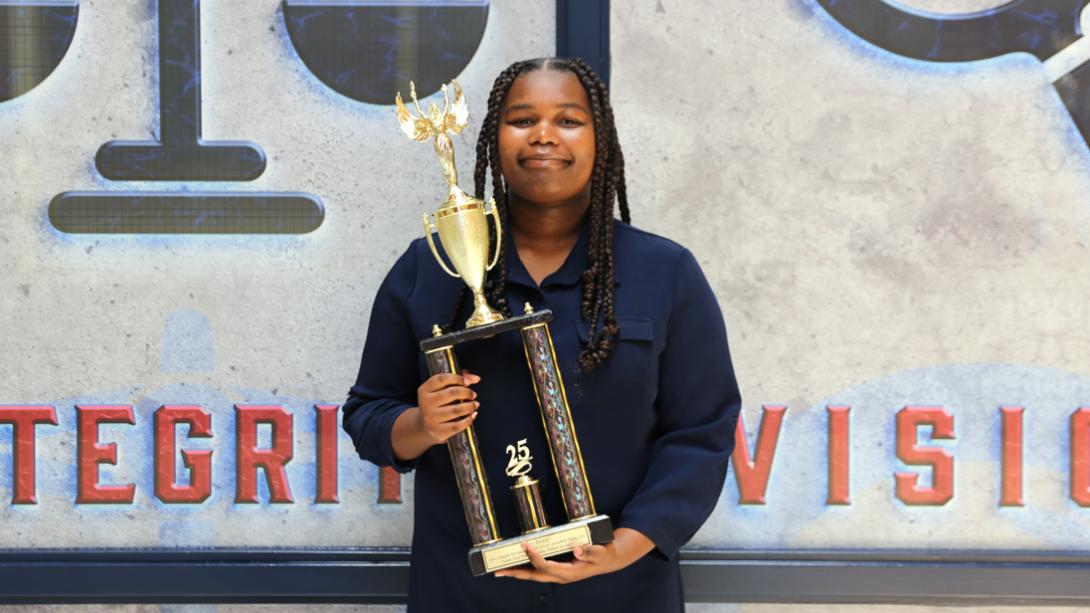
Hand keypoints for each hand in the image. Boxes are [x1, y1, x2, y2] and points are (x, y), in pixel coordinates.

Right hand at [391, 370, 479, 461]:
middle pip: (452, 393)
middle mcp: (425, 403)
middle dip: (467, 393)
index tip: (468, 382)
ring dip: (470, 406)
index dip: (458, 378)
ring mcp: (430, 418)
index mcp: (424, 390)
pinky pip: (457, 425)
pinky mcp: (437, 431)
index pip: (442, 379)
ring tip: (474, 404)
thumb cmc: (437, 405)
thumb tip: (475, 378)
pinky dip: (469, 419)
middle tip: (473, 395)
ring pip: (456, 410)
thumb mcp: (440, 390)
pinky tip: (473, 415)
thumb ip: (457, 380)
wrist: (424, 427)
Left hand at [494, 528, 653, 583]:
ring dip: (518, 572)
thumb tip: (577, 549)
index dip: (534, 556)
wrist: (611, 559)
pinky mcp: (559, 570)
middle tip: (498, 570)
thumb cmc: (605, 554)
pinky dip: (527, 569)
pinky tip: (518, 564)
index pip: (546, 566)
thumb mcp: (601, 552)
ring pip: (535, 575)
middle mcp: (561, 576)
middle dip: (516, 573)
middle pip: (534, 575)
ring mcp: (559, 574)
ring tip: (501, 570)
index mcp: (569, 572)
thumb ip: (591, 551)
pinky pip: (539, 571)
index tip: (525, 544)